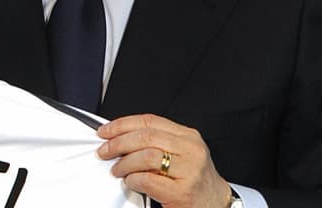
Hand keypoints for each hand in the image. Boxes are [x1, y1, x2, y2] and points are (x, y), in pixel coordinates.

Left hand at [97, 114, 231, 207]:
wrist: (216, 204)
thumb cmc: (193, 179)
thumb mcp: (180, 153)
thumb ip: (156, 142)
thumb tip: (118, 136)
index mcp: (188, 136)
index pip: (149, 121)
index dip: (122, 124)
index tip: (105, 131)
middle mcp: (191, 150)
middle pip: (146, 136)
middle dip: (118, 143)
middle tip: (104, 151)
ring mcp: (190, 171)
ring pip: (147, 156)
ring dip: (125, 163)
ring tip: (118, 170)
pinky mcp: (183, 192)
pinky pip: (149, 180)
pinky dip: (133, 180)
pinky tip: (131, 182)